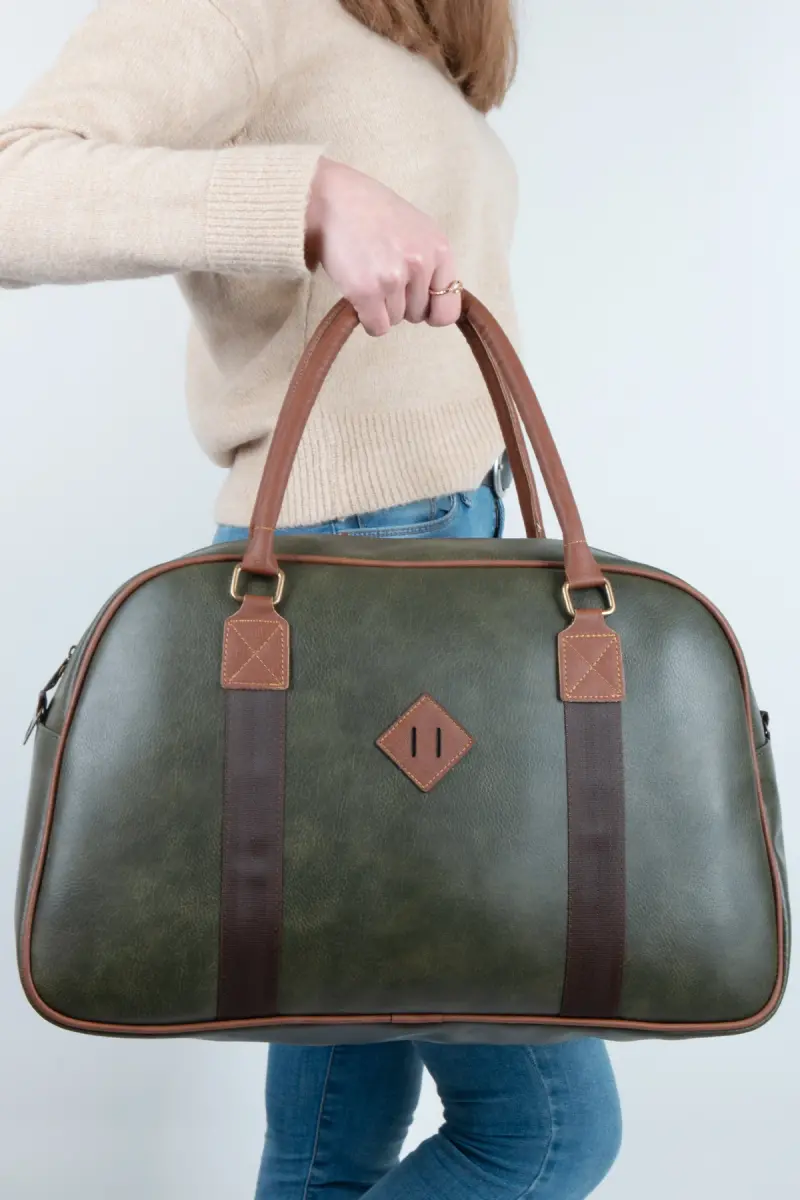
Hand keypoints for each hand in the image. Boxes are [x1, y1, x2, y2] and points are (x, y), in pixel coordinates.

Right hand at [305, 157, 461, 336]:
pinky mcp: (367, 291)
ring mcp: (393, 278)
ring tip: (368, 277)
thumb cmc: (373, 213)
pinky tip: (359, 296)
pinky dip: (367, 319)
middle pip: (418, 315)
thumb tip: (435, 306)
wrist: (332, 198)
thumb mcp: (417, 230)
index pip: (448, 308)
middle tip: (382, 277)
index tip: (420, 308)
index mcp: (439, 249)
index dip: (432, 312)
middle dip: (400, 304)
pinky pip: (377, 327)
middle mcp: (421, 263)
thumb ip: (430, 263)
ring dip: (380, 308)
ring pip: (395, 320)